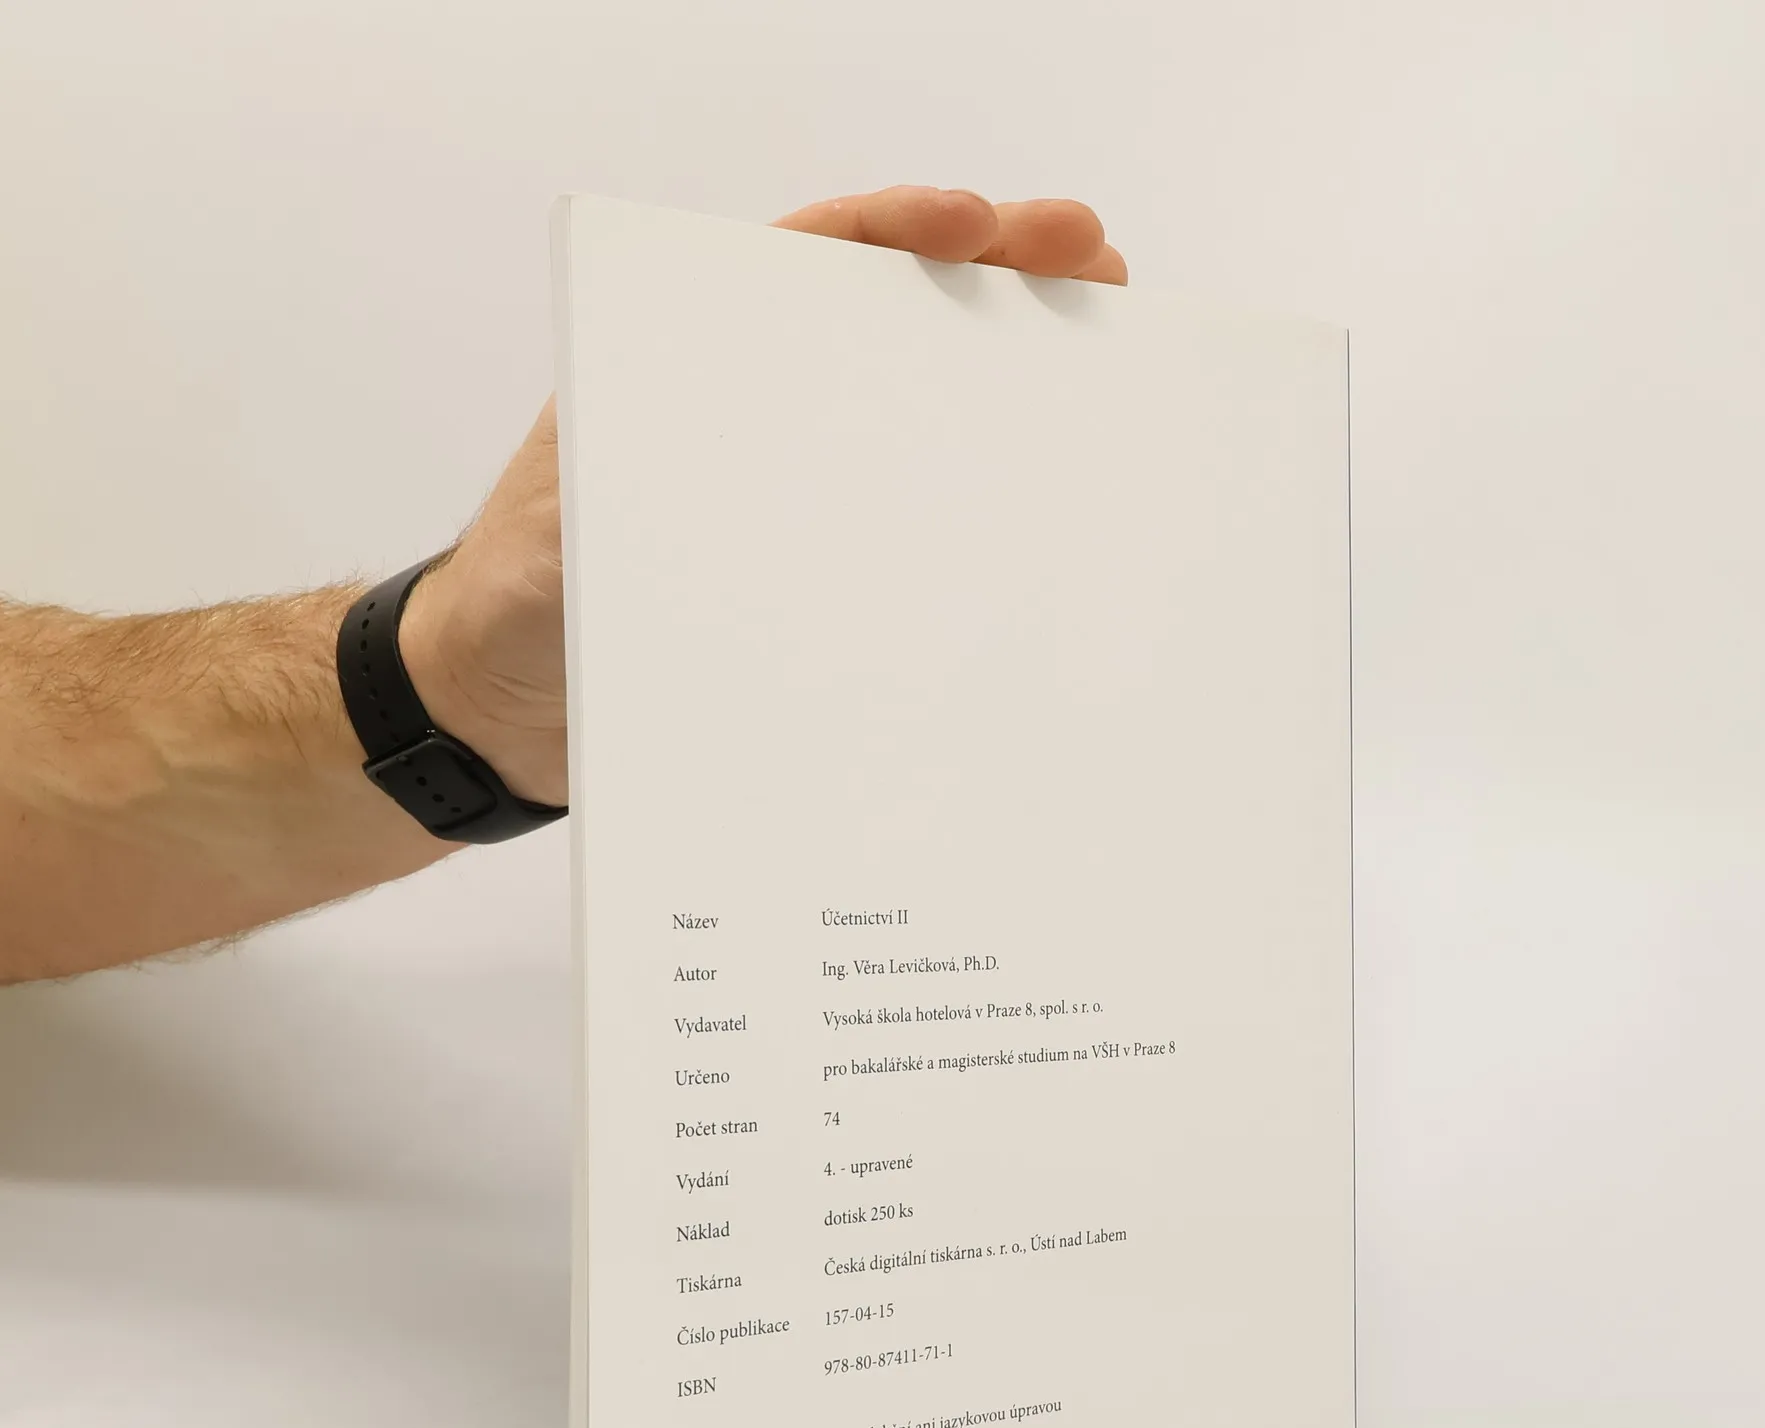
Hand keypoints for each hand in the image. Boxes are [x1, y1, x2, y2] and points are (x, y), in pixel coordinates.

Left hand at [399, 188, 1124, 808]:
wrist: (504, 713)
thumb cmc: (512, 612)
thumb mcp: (557, 549)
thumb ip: (623, 517)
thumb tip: (724, 508)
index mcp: (689, 367)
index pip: (803, 265)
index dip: (894, 230)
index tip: (971, 226)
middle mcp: (758, 412)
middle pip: (890, 317)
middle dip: (996, 276)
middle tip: (1093, 264)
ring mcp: (800, 492)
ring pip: (921, 412)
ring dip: (1012, 380)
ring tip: (1110, 352)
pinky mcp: (824, 572)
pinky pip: (918, 529)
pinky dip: (987, 507)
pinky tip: (1055, 500)